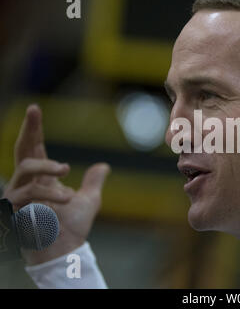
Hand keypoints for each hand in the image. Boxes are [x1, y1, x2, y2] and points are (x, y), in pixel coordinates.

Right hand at [2, 104, 110, 264]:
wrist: (66, 252)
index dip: (34, 129)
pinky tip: (66, 199)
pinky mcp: (16, 209)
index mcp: (42, 178)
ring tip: (66, 170)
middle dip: (28, 129)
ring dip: (48, 166)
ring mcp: (19, 195)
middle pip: (23, 149)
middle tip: (33, 109)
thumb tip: (103, 165)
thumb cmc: (71, 228)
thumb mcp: (88, 201)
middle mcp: (27, 182)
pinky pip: (30, 192)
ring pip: (25, 167)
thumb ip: (93, 182)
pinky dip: (50, 193)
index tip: (35, 108)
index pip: (35, 148)